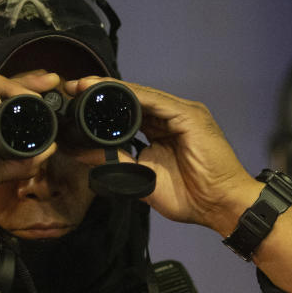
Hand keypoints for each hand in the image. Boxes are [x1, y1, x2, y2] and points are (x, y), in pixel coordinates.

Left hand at [65, 77, 261, 234]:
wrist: (220, 206)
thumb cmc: (190, 197)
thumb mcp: (142, 179)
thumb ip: (117, 163)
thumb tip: (84, 153)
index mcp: (163, 132)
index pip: (128, 113)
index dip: (101, 108)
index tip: (73, 105)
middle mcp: (172, 118)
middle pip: (132, 100)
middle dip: (101, 93)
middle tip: (71, 89)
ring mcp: (182, 114)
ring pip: (141, 96)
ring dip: (111, 90)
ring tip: (83, 86)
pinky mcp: (190, 115)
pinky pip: (155, 101)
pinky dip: (130, 95)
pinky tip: (108, 91)